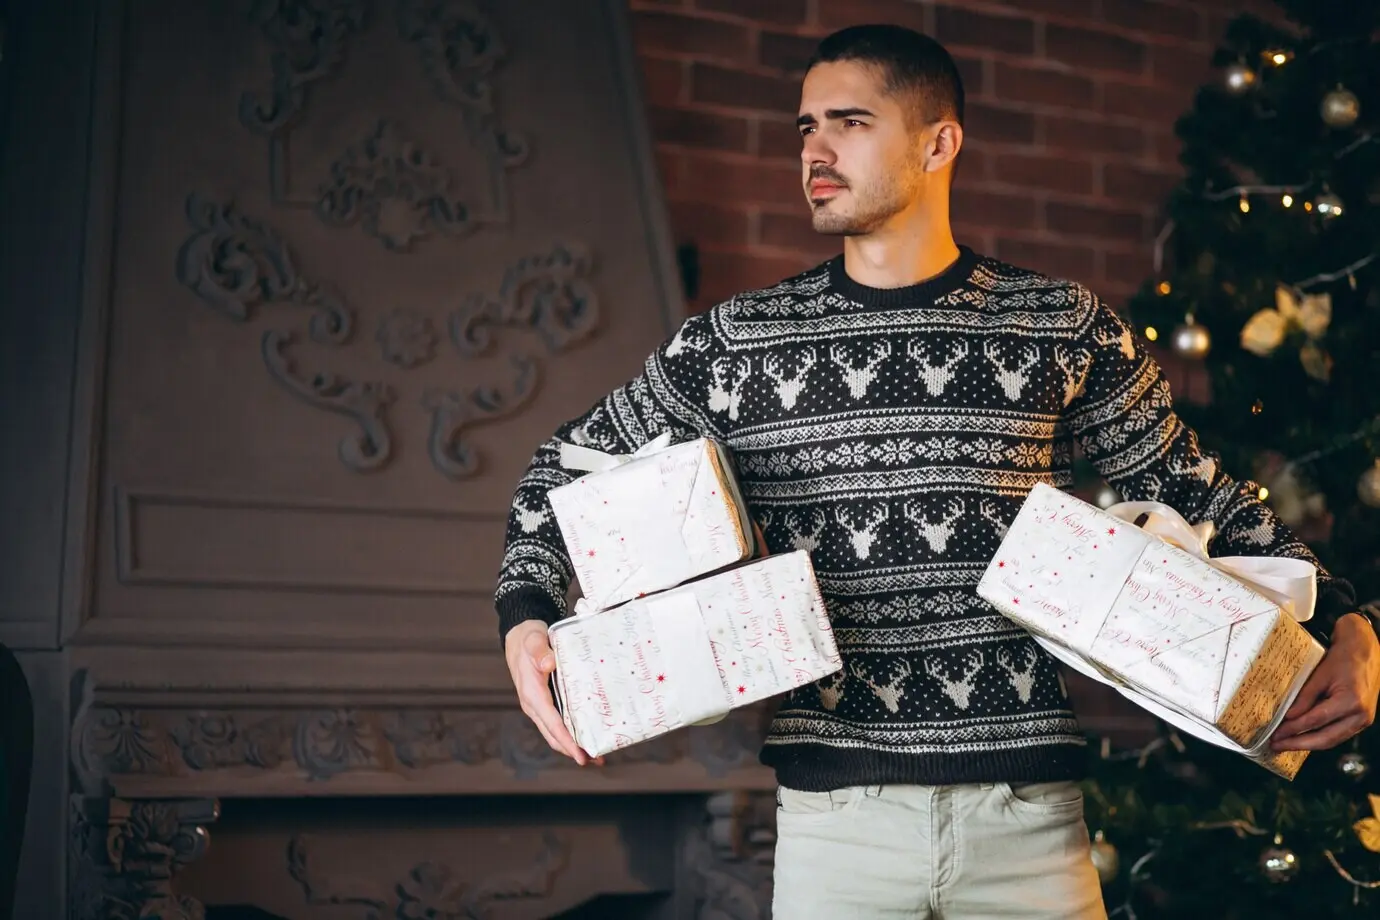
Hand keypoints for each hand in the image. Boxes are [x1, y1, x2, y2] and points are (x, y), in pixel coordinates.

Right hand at [504, 619, 602, 765]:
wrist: (518, 636)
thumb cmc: (528, 638)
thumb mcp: (533, 640)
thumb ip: (540, 651)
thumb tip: (549, 663)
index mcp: (532, 694)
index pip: (551, 723)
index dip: (567, 741)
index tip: (581, 755)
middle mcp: (534, 705)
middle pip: (553, 735)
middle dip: (573, 750)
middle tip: (596, 760)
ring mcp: (538, 705)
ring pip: (555, 731)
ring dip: (572, 745)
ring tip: (595, 754)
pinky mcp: (544, 702)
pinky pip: (556, 722)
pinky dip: (570, 732)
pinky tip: (585, 733)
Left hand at [1272, 613, 1379, 751]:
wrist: (1364, 652)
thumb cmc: (1342, 659)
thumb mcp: (1320, 675)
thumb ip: (1305, 697)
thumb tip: (1288, 717)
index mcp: (1350, 701)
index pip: (1316, 720)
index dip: (1294, 729)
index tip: (1276, 734)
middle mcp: (1360, 715)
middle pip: (1326, 738)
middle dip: (1299, 744)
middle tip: (1277, 745)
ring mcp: (1363, 720)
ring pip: (1332, 740)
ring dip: (1308, 745)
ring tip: (1286, 744)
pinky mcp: (1361, 721)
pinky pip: (1338, 734)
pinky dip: (1319, 738)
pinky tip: (1303, 738)